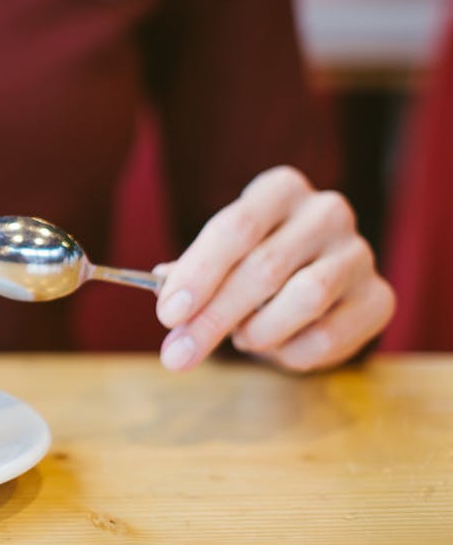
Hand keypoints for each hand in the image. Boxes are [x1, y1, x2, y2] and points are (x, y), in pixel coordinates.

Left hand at [154, 166, 394, 371]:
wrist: (317, 285)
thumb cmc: (253, 263)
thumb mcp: (219, 258)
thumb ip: (191, 274)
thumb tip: (165, 294)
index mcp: (280, 190)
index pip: (235, 227)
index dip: (198, 274)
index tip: (168, 314)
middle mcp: (326, 212)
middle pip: (265, 268)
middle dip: (213, 318)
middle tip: (178, 354)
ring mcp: (359, 253)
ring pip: (304, 299)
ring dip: (257, 332)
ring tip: (241, 338)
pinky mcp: (379, 298)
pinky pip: (328, 336)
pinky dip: (289, 352)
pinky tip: (276, 347)